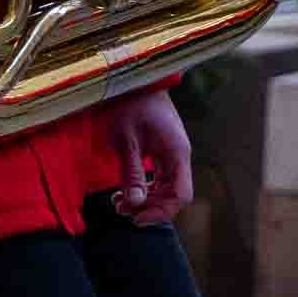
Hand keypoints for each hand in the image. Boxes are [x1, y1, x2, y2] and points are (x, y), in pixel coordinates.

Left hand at [106, 88, 193, 226]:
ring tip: (117, 203)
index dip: (161, 211)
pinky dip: (143, 188)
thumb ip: (131, 172)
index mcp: (177, 152)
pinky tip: (122, 192)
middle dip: (149, 207)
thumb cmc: (128, 103)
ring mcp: (171, 154)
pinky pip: (158, 179)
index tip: (137, 218)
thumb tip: (135, 203)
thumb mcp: (125, 139)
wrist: (131, 78)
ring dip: (145, 200)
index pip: (181, 194)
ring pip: (165, 189)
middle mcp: (179, 156)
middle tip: (121, 210)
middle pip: (173, 195)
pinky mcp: (161, 152)